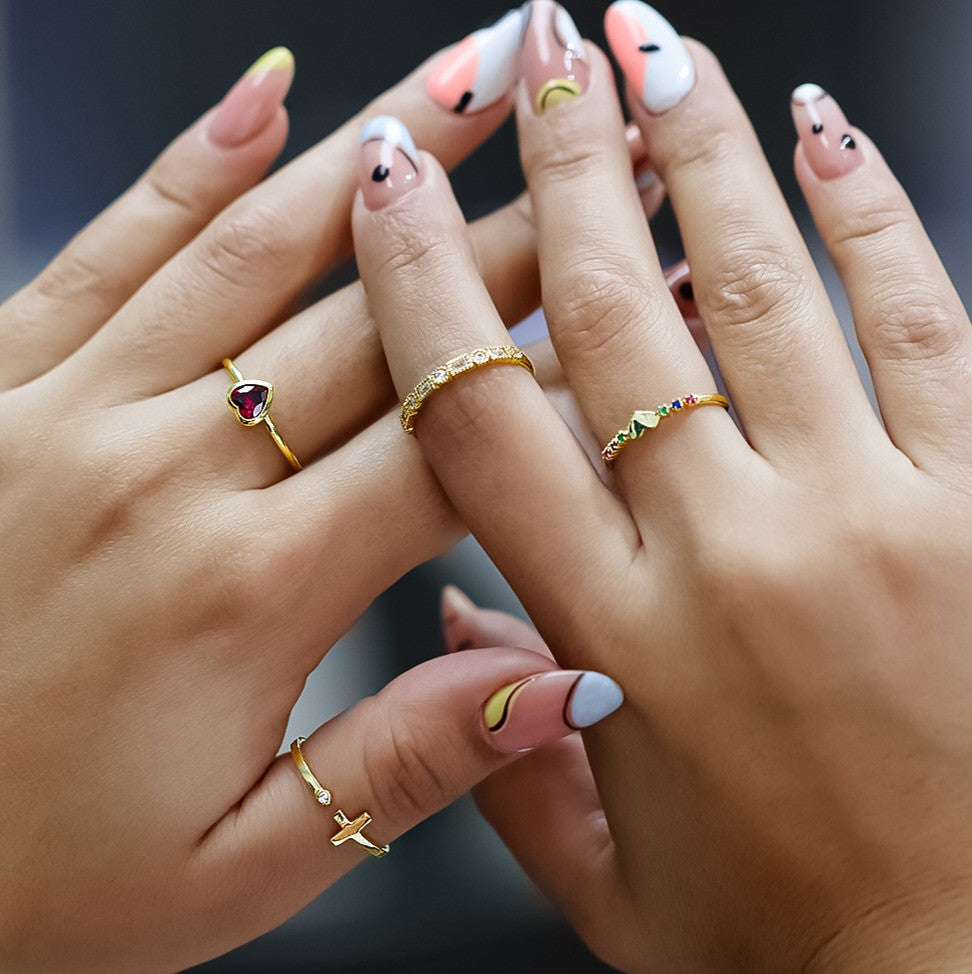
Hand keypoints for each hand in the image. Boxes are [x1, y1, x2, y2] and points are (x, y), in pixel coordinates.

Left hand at [0, 34, 636, 969]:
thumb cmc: (34, 878)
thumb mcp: (238, 871)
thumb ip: (407, 767)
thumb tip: (555, 680)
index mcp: (250, 594)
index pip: (455, 443)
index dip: (568, 369)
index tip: (642, 303)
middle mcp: (166, 476)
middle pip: (383, 324)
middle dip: (511, 235)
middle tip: (594, 146)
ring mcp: (71, 410)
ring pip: (262, 246)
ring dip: (381, 151)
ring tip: (477, 80)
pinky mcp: (1, 384)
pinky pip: (113, 242)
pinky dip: (197, 160)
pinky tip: (269, 96)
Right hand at [353, 2, 971, 969]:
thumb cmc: (788, 936)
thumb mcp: (605, 875)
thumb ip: (500, 747)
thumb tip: (452, 628)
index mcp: (618, 639)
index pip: (480, 418)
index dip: (421, 285)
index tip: (388, 190)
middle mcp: (731, 556)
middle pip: (616, 315)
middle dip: (561, 167)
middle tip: (535, 57)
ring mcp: (871, 519)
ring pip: (760, 288)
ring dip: (696, 151)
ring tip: (653, 46)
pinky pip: (917, 319)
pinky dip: (864, 213)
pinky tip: (822, 131)